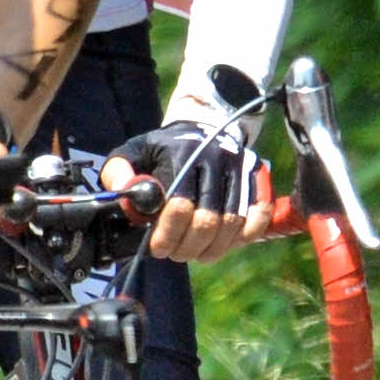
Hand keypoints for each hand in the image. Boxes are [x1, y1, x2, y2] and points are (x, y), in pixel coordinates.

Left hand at [120, 104, 262, 262]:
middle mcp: (216, 159)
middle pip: (208, 220)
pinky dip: (243, 237)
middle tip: (175, 254)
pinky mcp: (258, 178)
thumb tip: (126, 197)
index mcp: (183, 153)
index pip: (179, 205)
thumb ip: (119, 173)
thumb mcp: (133, 152)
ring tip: (196, 254)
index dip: (167, 234)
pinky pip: (260, 216)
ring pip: (234, 224)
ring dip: (213, 249)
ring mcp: (241, 168)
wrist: (204, 125)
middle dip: (188, 247)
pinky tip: (223, 244)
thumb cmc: (163, 148)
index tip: (157, 248)